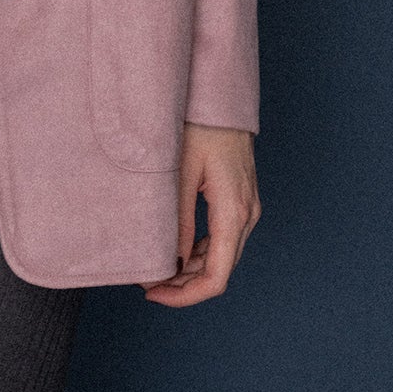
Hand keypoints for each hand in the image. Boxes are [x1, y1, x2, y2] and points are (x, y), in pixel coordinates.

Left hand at [140, 123, 259, 304]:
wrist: (221, 96)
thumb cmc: (200, 126)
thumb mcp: (180, 172)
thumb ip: (177, 220)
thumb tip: (170, 263)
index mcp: (233, 211)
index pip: (216, 277)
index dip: (185, 295)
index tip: (153, 293)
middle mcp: (247, 214)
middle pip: (220, 271)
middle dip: (184, 285)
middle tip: (146, 283)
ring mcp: (247, 207)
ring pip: (222, 257)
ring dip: (191, 271)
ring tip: (155, 268)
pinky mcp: (240, 200)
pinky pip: (222, 238)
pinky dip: (200, 252)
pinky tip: (175, 251)